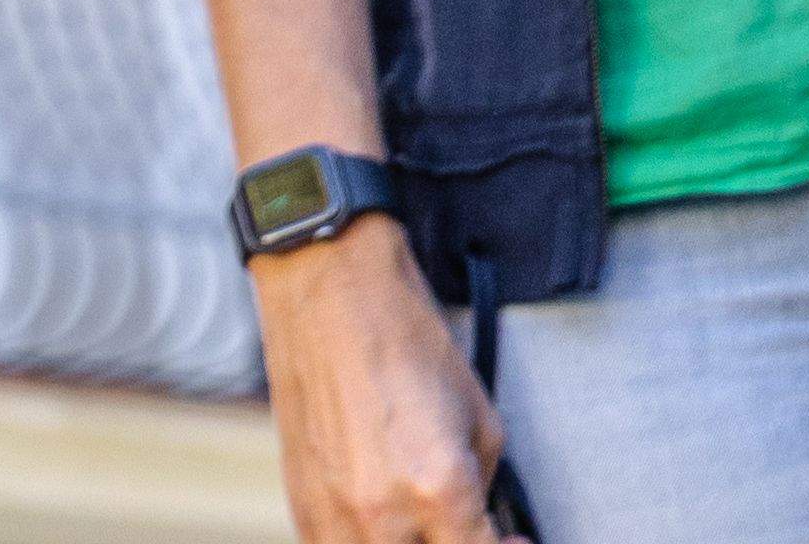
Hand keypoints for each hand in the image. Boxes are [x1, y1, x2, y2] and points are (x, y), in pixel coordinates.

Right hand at [251, 224, 504, 543]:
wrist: (329, 289)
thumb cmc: (407, 341)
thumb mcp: (480, 419)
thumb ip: (483, 490)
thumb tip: (481, 529)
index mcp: (438, 488)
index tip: (510, 542)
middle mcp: (381, 512)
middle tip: (470, 532)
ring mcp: (332, 512)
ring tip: (424, 527)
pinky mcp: (299, 501)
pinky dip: (366, 543)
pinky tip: (384, 525)